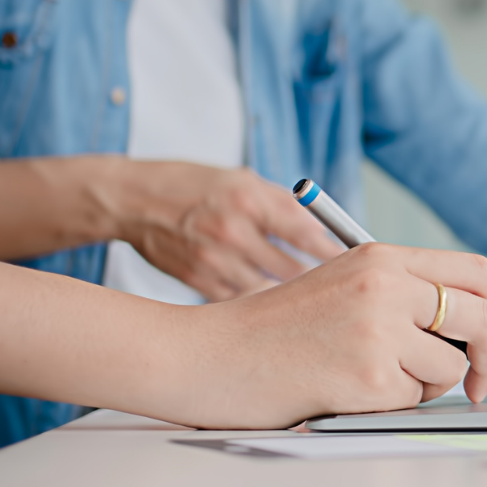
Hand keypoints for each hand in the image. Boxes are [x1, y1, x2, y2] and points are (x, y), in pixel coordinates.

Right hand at [103, 161, 342, 300]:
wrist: (132, 200)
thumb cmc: (192, 185)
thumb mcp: (242, 180)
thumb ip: (284, 205)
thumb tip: (327, 231)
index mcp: (249, 200)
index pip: (307, 234)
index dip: (336, 253)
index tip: (354, 265)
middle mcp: (233, 232)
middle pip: (294, 271)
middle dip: (318, 282)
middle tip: (336, 290)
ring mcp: (214, 261)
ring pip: (270, 292)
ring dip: (289, 298)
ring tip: (304, 302)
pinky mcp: (199, 282)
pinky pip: (242, 302)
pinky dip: (257, 304)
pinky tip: (266, 306)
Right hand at [185, 242, 486, 427]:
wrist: (210, 357)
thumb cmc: (273, 331)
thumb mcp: (342, 285)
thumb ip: (402, 294)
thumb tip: (472, 329)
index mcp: (382, 257)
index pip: (476, 274)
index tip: (481, 338)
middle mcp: (386, 285)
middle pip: (482, 319)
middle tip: (474, 382)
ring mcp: (379, 329)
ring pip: (450, 368)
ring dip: (424, 385)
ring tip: (370, 378)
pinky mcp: (369, 375)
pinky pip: (414, 399)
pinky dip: (391, 404)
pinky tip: (348, 392)